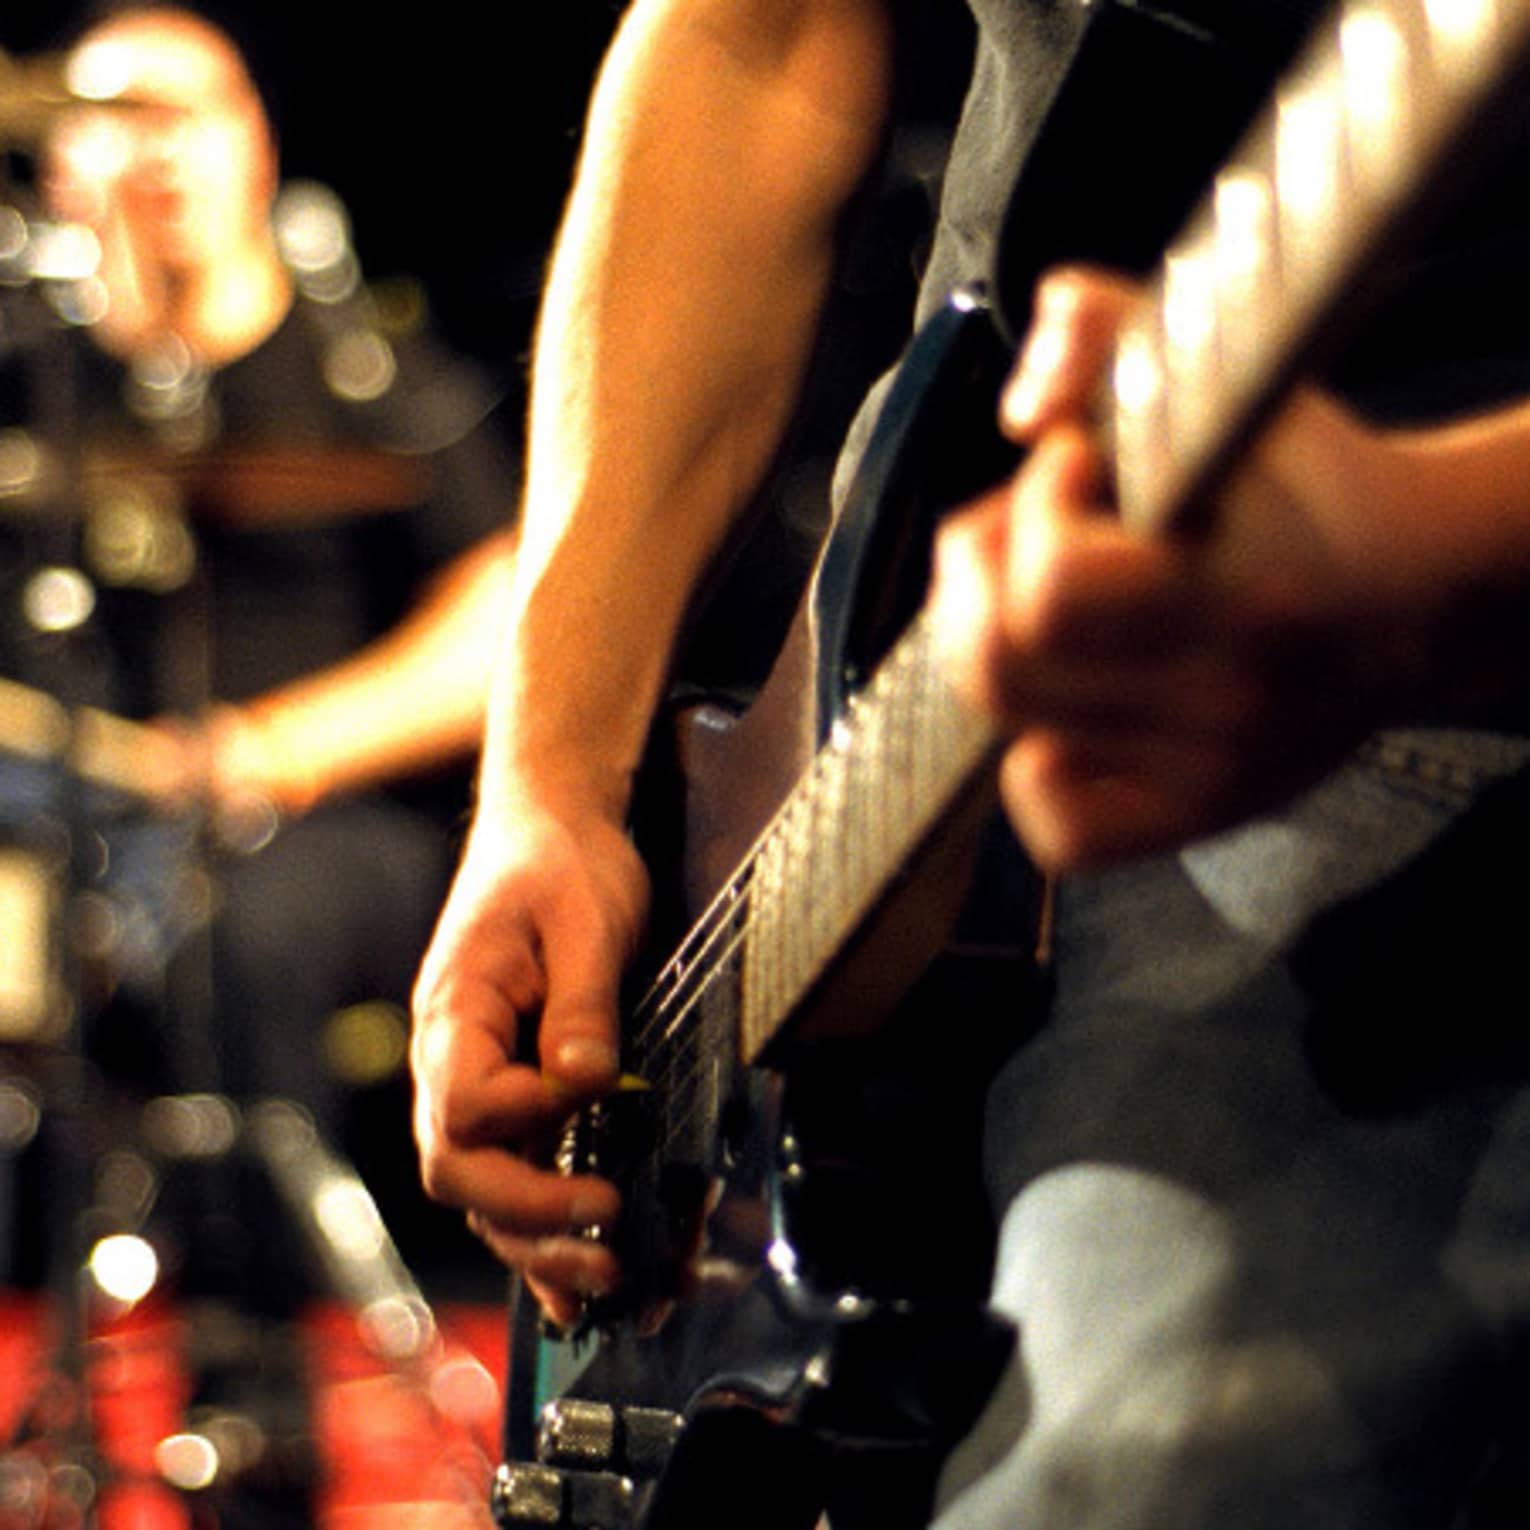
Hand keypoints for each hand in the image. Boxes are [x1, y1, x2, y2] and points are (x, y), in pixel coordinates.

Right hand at [411, 794, 647, 1324]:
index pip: (464, 1104)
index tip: (594, 1100)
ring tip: (604, 1280)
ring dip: (535, 1242)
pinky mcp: (511, 1091)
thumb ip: (581, 1003)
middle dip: (528, 1216)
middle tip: (605, 1238)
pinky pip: (508, 1173)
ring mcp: (475, 1080)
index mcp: (456, 1013)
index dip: (525, 1121)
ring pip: (481, 1188)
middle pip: (458, 1167)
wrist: (548, 831)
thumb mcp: (584, 918)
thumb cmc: (560, 863)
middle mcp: (450, 1058)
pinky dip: (535, 1231)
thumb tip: (585, 1082)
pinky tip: (570, 1283)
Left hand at [929, 267, 1450, 868]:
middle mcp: (1228, 702)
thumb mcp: (1226, 372)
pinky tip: (1067, 708)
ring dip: (996, 644)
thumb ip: (1105, 333)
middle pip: (998, 667)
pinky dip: (1034, 767)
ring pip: (1012, 728)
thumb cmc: (1309, 486)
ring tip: (1045, 598)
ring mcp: (1212, 773)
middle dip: (975, 576)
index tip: (1072, 468)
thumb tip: (1019, 409)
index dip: (1031, 512)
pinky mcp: (1198, 817)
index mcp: (1245, 593)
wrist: (1420, 595)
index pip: (1053, 589)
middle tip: (1019, 531)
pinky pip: (1060, 829)